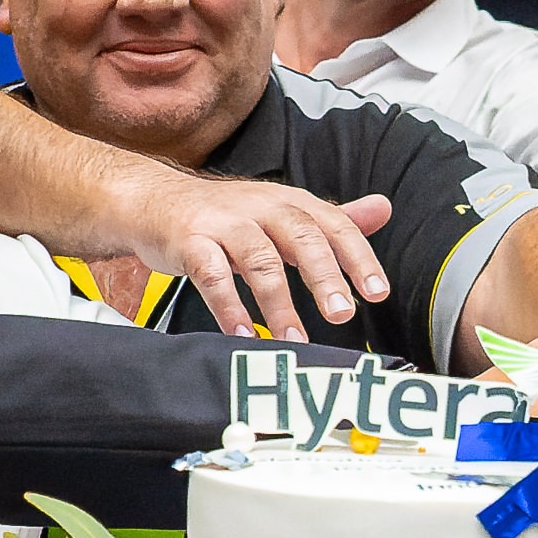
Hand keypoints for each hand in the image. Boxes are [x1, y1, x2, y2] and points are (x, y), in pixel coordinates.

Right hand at [115, 171, 396, 338]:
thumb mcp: (282, 211)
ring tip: (294, 337)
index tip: (377, 293)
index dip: (358, 257)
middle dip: (324, 277)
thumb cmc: (225, 215)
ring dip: (278, 302)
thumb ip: (331, 218)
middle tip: (343, 314)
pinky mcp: (189, 241)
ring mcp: (223, 223)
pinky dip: (228, 306)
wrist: (154, 200)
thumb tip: (383, 209)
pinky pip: (211, 275)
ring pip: (258, 259)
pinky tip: (243, 333)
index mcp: (290, 202)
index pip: (334, 225)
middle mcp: (261, 207)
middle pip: (300, 237)